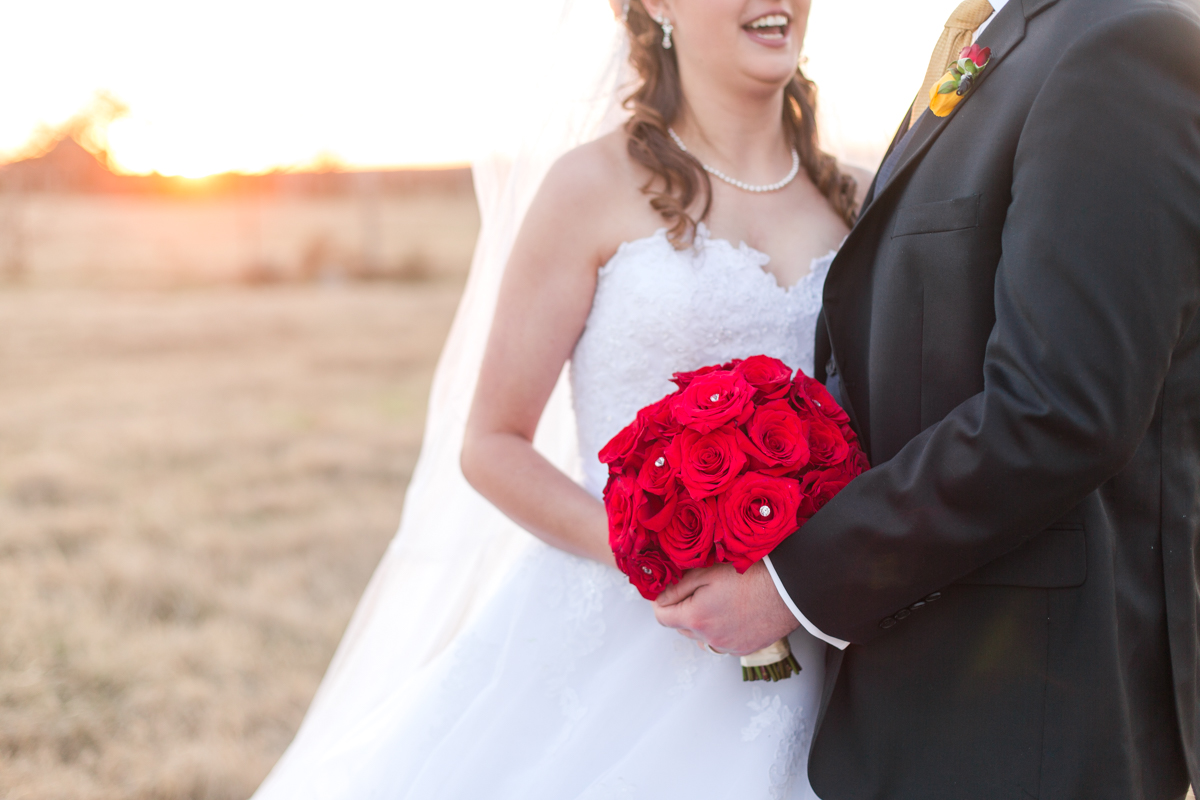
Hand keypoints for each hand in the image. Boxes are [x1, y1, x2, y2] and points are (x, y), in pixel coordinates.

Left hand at [653, 561, 798, 655]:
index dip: (661, 601)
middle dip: (682, 609)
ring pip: (700, 636)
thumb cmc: (753, 576)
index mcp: (696, 617)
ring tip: (717, 601)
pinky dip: (719, 630)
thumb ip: (678, 586)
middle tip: (696, 590)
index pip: (661, 616)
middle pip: (680, 627)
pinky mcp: (743, 650)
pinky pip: (720, 643)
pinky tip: (732, 612)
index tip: (666, 591)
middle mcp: (709, 638)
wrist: (789, 590)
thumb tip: (660, 597)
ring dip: (701, 622)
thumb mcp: (708, 572)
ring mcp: (727, 647)